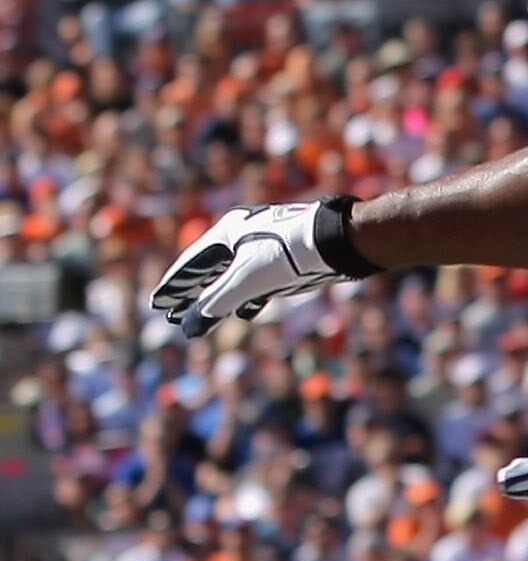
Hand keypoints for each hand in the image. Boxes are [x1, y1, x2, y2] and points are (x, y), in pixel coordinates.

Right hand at [150, 199, 358, 336]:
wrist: (337, 242)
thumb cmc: (289, 255)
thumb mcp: (246, 281)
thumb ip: (216, 303)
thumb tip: (188, 327)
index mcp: (227, 233)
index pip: (190, 263)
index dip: (174, 285)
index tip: (158, 303)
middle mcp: (242, 236)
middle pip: (208, 269)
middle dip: (190, 292)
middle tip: (170, 313)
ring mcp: (264, 247)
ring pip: (231, 276)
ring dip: (216, 297)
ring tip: (201, 315)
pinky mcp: (284, 260)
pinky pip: (255, 280)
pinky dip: (244, 297)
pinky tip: (244, 312)